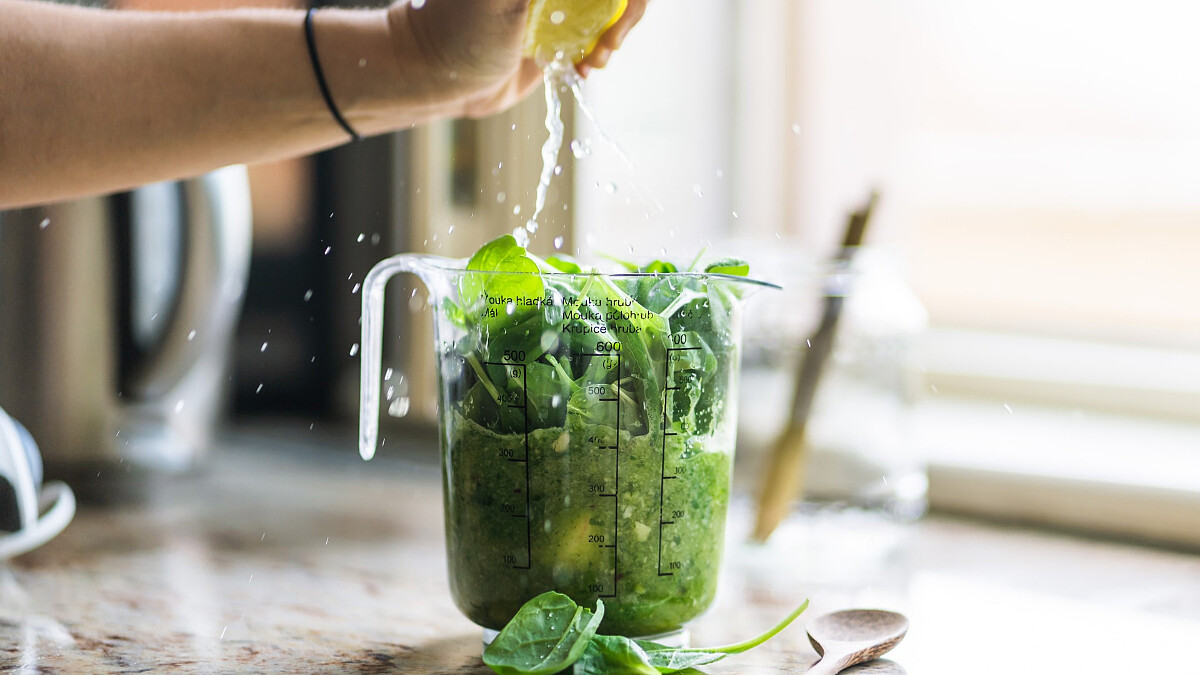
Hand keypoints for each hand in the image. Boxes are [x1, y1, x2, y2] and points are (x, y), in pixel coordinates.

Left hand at [388, 0, 650, 117]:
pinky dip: (601, 53)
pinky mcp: (559, 35)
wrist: (440, 79)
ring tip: (593, 61)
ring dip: (615, 34)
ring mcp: (558, 4)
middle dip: (625, 11)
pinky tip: (584, 68)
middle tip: (607, 43)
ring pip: (613, 8)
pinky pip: (598, 36)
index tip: (616, 9)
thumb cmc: (460, 31)